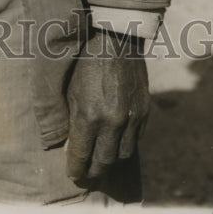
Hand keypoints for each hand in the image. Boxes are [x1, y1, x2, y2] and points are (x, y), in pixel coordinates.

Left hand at [65, 29, 149, 183]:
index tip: (73, 175)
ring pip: (123, 156)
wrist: (114, 38)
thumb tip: (66, 146)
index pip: (82, 156)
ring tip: (101, 163)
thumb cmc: (83, 61)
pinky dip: (125, 146)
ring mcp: (132, 117)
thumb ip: (67, 120)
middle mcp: (113, 121)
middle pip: (105, 162)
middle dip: (94, 172)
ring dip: (111, 163)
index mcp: (89, 115)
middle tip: (86, 175)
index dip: (76, 170)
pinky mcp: (145, 111)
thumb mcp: (69, 90)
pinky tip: (116, 144)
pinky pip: (136, 139)